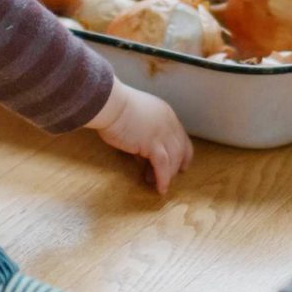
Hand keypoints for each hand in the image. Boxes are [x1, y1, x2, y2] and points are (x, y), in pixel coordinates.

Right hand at [86, 80, 192, 194]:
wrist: (110, 103)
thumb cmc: (115, 108)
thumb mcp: (134, 120)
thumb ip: (141, 137)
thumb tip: (141, 158)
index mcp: (165, 113)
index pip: (179, 135)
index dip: (181, 151)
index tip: (179, 163)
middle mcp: (169, 123)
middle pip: (181, 148)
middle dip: (178, 164)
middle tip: (172, 177)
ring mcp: (163, 133)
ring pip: (174, 159)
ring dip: (169, 174)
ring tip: (160, 186)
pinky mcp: (153, 144)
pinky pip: (163, 166)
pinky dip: (163, 179)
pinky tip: (160, 188)